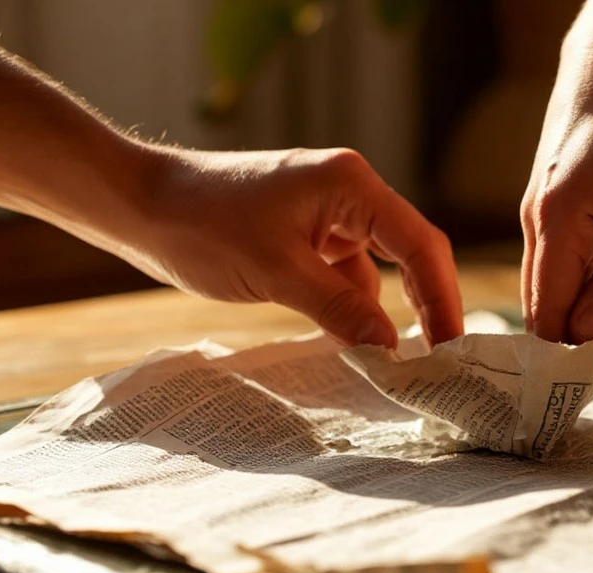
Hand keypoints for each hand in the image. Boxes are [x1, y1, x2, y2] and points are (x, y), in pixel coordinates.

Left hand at [114, 147, 462, 347]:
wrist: (138, 206)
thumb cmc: (201, 225)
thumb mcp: (277, 274)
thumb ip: (341, 310)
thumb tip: (392, 349)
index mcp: (351, 185)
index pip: (420, 244)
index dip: (444, 298)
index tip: (454, 349)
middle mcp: (349, 192)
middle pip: (408, 254)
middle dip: (424, 307)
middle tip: (437, 362)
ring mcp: (326, 212)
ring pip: (374, 271)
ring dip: (379, 314)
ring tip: (392, 366)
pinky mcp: (305, 233)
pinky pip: (343, 276)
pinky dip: (348, 309)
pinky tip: (347, 344)